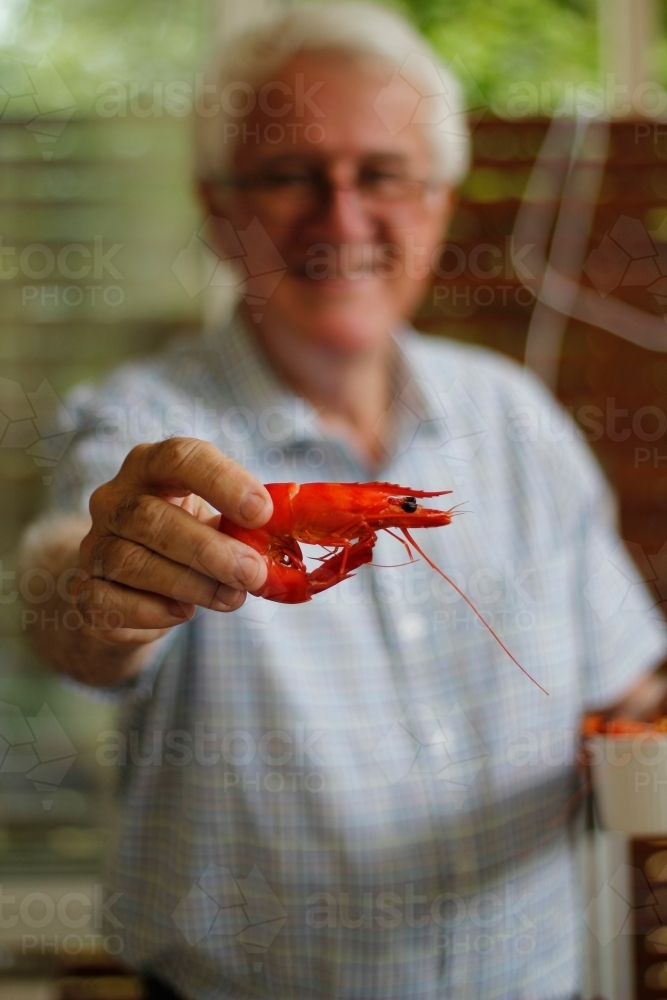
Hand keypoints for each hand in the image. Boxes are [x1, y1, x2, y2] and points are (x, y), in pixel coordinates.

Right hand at [73, 438, 271, 646]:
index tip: (262, 512)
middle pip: (152, 517)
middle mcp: (114, 499)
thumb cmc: (188, 539)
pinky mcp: (84, 590)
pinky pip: (111, 602)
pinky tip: (184, 612)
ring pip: (133, 562)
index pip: (179, 457)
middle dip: (210, 550)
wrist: (131, 586)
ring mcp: (94, 544)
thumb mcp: (218, 521)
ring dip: (191, 584)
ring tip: (232, 598)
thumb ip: (246, 526)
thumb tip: (284, 540)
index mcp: (152, 467)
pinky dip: (154, 611)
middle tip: (253, 573)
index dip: (222, 481)